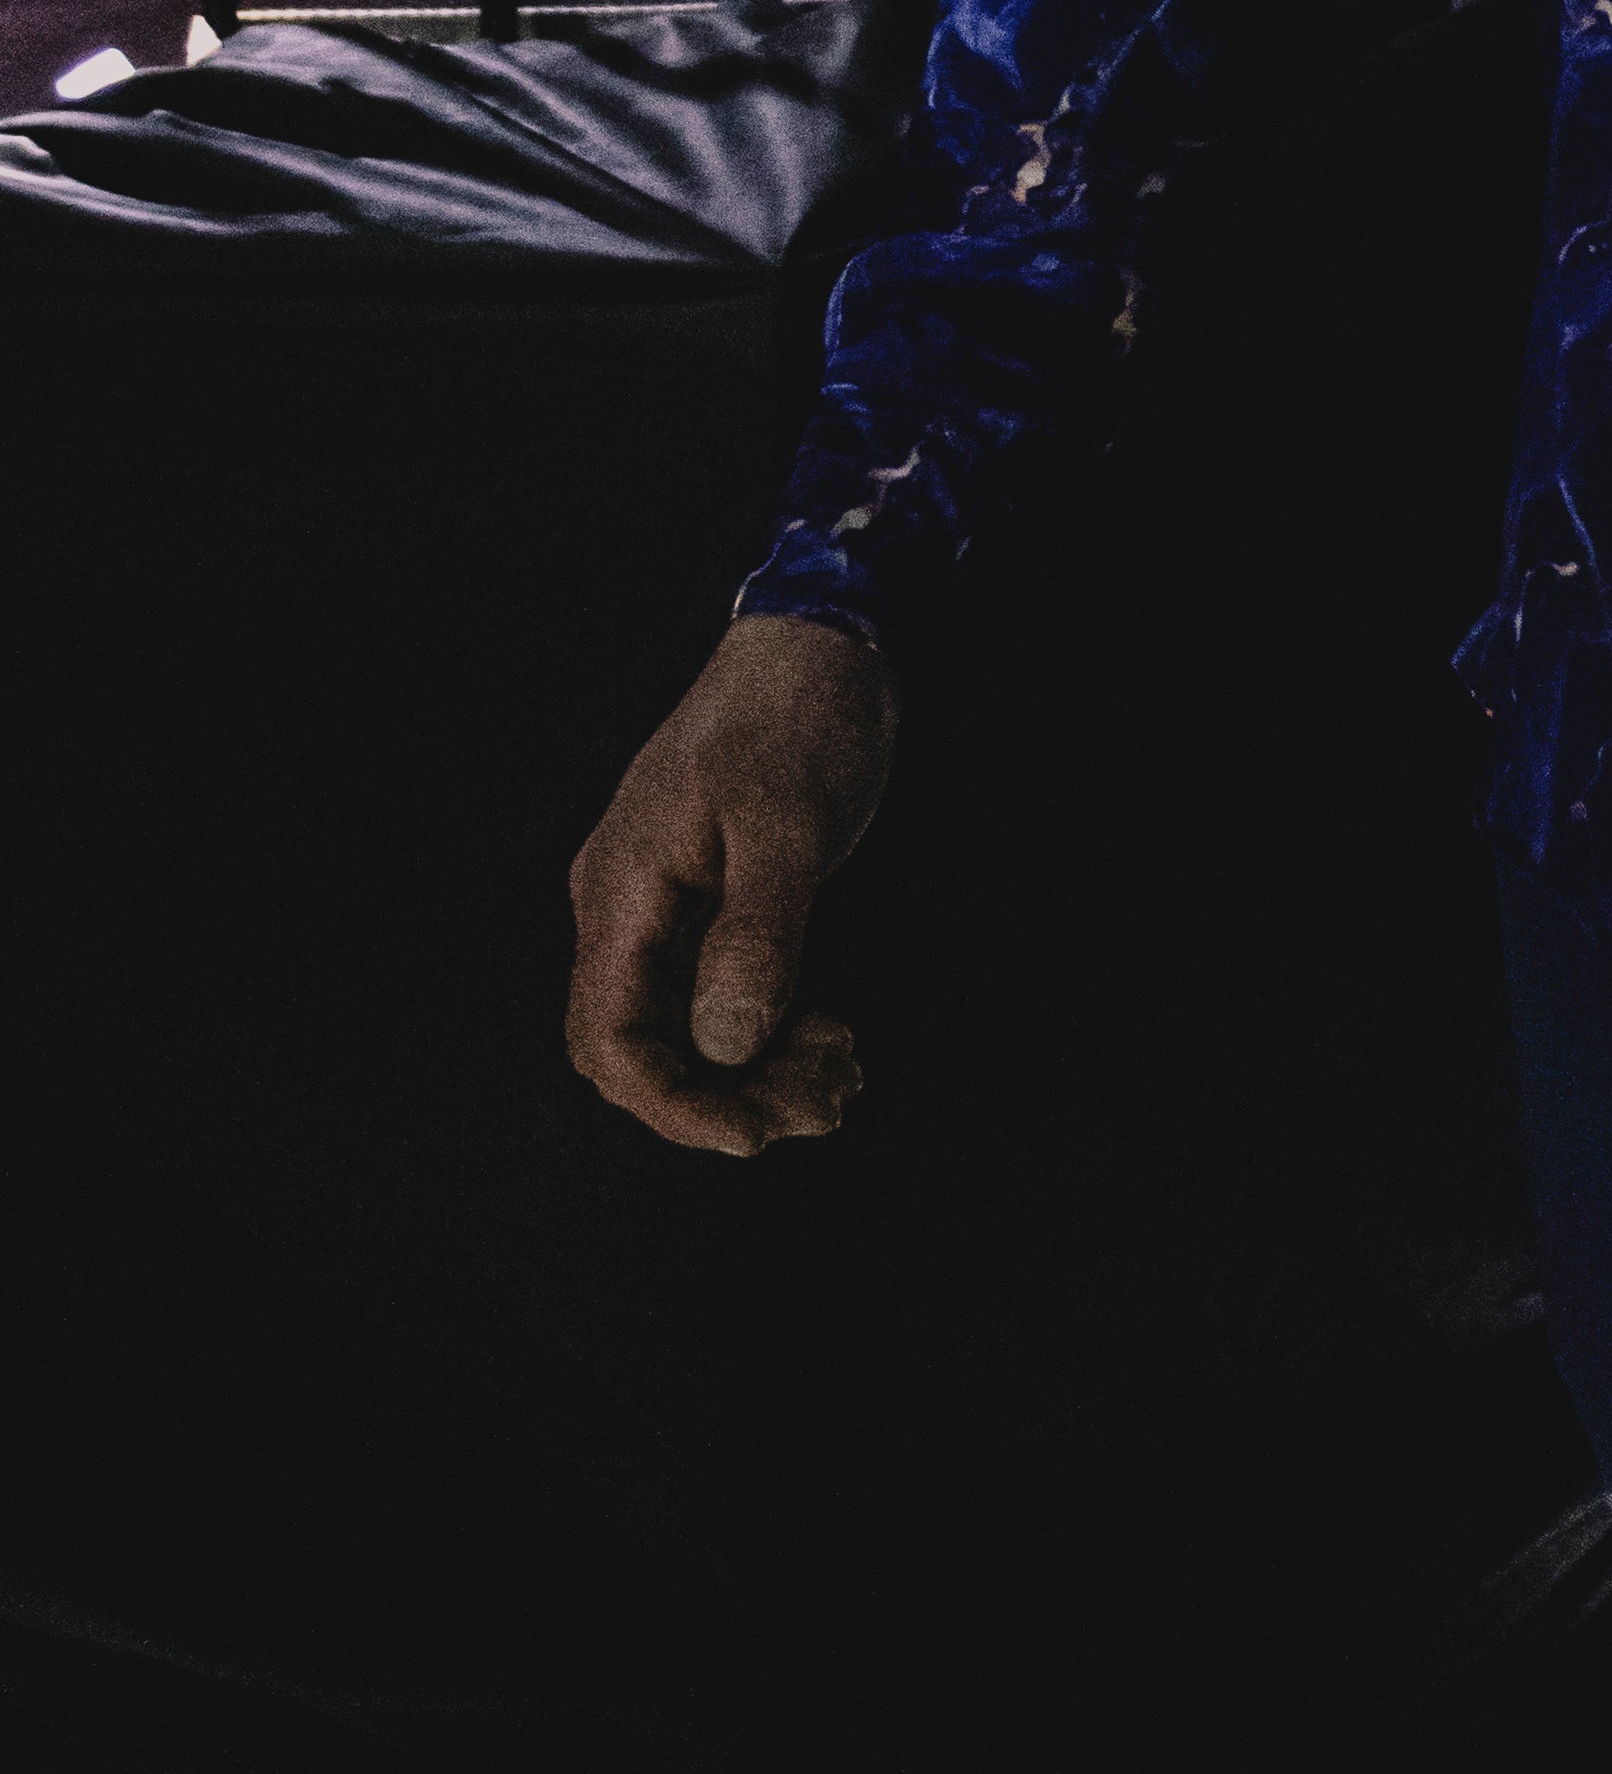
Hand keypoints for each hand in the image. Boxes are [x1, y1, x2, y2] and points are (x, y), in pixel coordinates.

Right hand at [566, 612, 898, 1159]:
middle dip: (726, 1095)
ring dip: (757, 1071)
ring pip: (688, 1029)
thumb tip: (727, 1045)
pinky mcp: (711, 902)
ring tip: (841, 1079)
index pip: (609, 1036)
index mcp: (623, 888)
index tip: (750, 1134)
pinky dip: (772, 1030)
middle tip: (821, 1108)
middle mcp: (627, 906)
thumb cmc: (798, 714)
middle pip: (646, 1047)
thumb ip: (756, 935)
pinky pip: (721, 994)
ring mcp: (665, 906)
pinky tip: (832, 1040)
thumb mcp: (788, 826)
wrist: (821, 638)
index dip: (671, 1102)